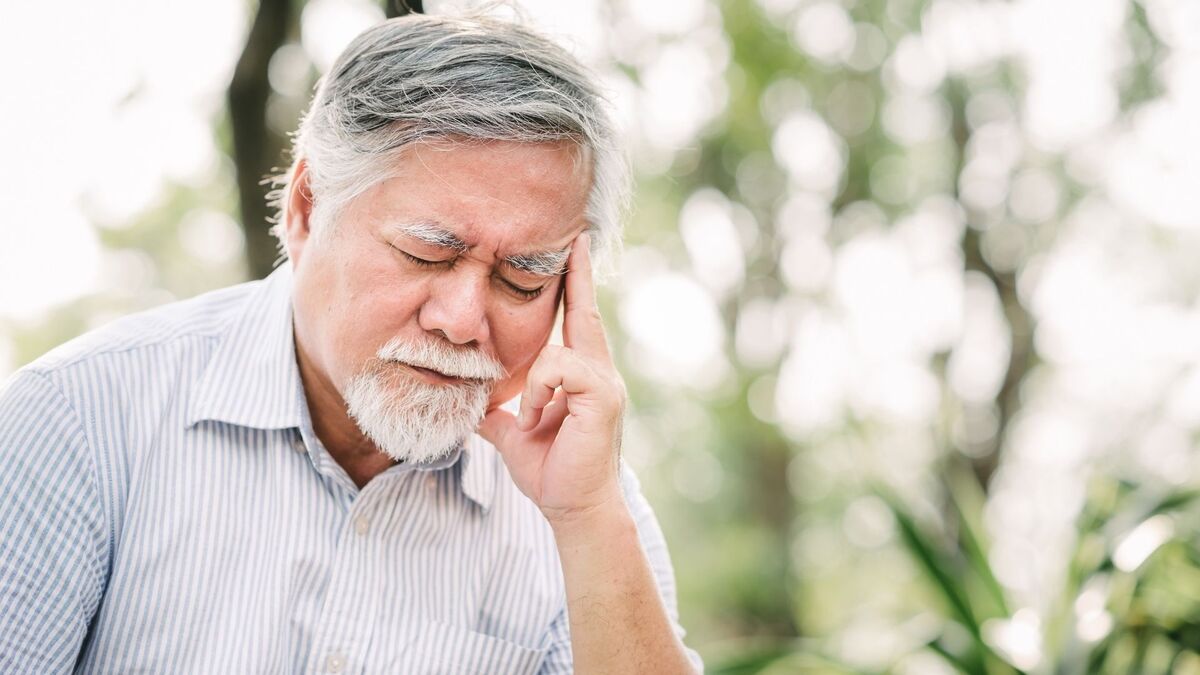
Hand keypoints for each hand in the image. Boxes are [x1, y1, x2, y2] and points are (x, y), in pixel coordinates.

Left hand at [478, 233, 626, 523]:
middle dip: (580, 276)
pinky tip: (538, 421)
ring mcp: (605, 383)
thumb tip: (471, 402)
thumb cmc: (551, 474)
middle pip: (586, 313)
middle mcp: (600, 372)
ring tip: (531, 421)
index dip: (575, 286)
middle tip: (577, 237)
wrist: (574, 510)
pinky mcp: (603, 397)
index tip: (574, 250)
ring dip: (532, 387)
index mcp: (581, 376)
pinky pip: (558, 370)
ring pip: (556, 352)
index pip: (576, 320)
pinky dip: (538, 395)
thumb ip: (499, 411)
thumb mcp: (514, 433)